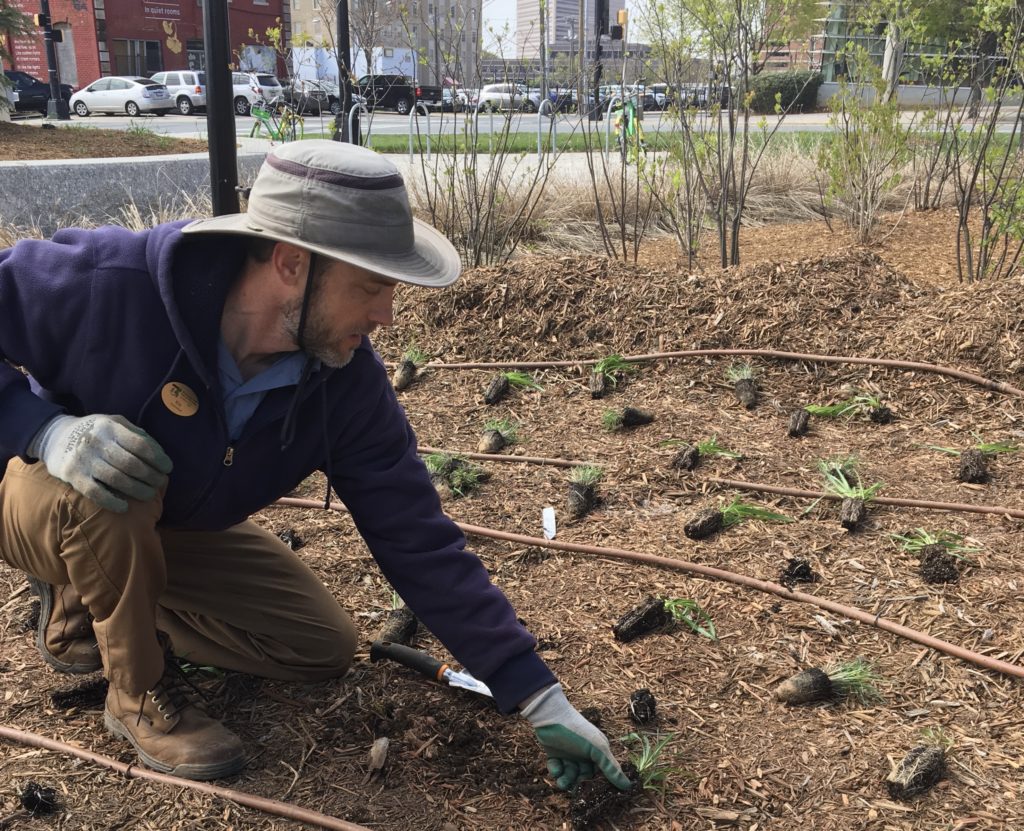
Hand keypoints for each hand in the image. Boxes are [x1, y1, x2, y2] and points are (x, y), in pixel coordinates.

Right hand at [30, 414, 172, 512]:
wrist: (54, 436)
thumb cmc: (95, 431)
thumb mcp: (113, 422)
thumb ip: (135, 433)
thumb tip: (158, 450)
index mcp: (110, 427)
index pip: (140, 445)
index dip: (158, 458)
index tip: (168, 468)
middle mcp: (97, 442)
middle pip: (131, 464)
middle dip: (151, 476)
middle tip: (160, 482)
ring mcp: (84, 459)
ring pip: (117, 479)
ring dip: (137, 490)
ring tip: (149, 495)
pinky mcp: (72, 475)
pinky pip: (95, 492)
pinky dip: (112, 502)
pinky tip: (124, 507)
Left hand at [521, 683, 630, 790]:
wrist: (550, 717)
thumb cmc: (577, 731)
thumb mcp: (597, 749)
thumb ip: (611, 768)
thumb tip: (628, 786)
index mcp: (598, 751)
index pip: (602, 773)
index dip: (599, 783)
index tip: (594, 795)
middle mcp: (585, 754)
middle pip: (584, 777)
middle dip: (579, 783)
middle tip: (574, 788)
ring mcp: (570, 754)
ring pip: (570, 775)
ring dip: (566, 780)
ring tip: (562, 782)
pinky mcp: (556, 754)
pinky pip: (557, 769)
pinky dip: (556, 770)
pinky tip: (556, 767)